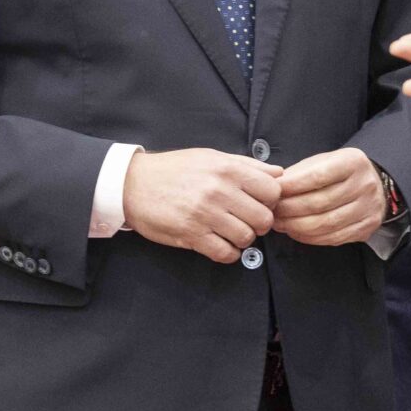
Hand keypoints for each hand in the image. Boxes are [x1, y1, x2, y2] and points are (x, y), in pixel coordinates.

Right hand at [123, 149, 284, 264]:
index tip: (258, 203)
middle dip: (258, 223)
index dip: (270, 201)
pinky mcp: (191, 234)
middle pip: (264, 218)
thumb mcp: (210, 157)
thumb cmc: (173, 169)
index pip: (273, 191)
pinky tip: (218, 243)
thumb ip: (246, 165)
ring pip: (247, 238)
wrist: (132, 183)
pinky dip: (226, 252)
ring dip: (241, 238)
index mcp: (227, 169)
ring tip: (228, 231)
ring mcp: (205, 214)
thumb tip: (278, 173)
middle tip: (244, 220)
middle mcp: (219, 190)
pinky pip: (225, 253)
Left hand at [271, 148, 385, 246]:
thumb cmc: (341, 172)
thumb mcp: (324, 161)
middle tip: (272, 212)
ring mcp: (368, 208)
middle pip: (320, 202)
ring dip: (297, 226)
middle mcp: (364, 185)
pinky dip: (310, 238)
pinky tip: (296, 232)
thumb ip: (301, 172)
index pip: (318, 176)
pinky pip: (334, 238)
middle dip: (290, 209)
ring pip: (326, 223)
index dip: (292, 186)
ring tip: (280, 224)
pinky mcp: (367, 227)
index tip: (274, 191)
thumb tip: (274, 186)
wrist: (377, 184)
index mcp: (353, 162)